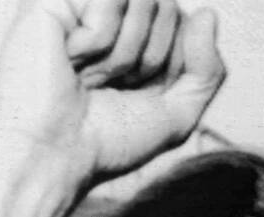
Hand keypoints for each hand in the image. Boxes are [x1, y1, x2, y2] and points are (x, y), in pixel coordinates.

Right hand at [0, 0, 225, 185]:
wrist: (54, 154)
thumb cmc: (108, 139)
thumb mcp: (178, 113)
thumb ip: (207, 69)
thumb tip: (208, 14)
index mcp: (136, 33)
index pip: (185, 22)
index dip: (172, 64)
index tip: (135, 91)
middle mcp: (109, 12)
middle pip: (167, 7)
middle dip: (149, 57)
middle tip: (109, 84)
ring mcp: (81, 2)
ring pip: (143, 0)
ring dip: (123, 54)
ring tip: (88, 73)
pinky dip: (99, 39)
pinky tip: (70, 55)